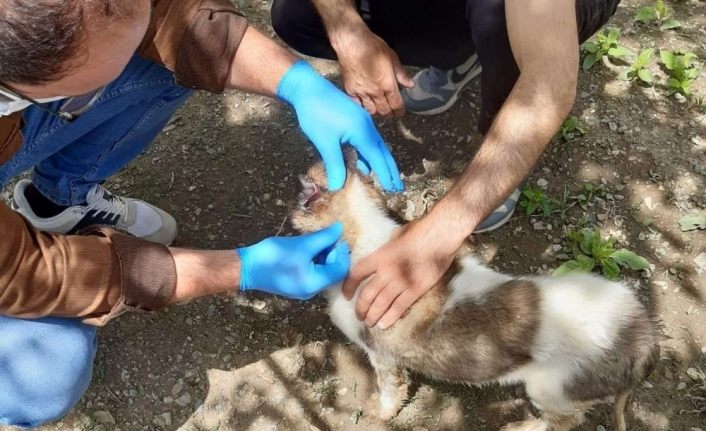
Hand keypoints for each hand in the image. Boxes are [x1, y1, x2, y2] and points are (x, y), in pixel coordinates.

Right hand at [237, 222, 349, 299]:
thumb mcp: (301, 245)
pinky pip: (312, 270)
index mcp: (314, 284)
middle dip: (332, 252)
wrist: (246, 267)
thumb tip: (339, 229)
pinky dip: (313, 258)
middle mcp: (311, 290)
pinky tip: (306, 246)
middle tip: (325, 235)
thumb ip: (323, 238)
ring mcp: (303, 287)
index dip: (341, 252)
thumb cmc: (272, 257)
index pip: (339, 270)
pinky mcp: (296, 282)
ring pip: (322, 270)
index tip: (335, 236)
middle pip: (332, 271)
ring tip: (314, 239)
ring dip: (323, 253)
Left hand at [277, 61, 403, 191]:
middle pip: (383, 153)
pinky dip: (370, 154)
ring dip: (380, 163)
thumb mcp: (325, 142)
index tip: (394, 190)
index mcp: (363, 133)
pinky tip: (364, 163)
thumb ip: (334, 165)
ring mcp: (363, 122)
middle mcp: (368, 127)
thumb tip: (338, 187)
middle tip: (398, 187)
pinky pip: (368, 140)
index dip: (386, 176)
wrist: (308, 88)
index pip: (378, 159)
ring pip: (376, 146)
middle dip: (390, 171)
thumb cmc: (316, 114)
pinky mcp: (356, 119)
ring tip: (384, 178)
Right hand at [335, 27, 413, 118]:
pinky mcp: (350, 90)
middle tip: (391, 113)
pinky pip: (358, 105)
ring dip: (377, 112)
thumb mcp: (392, 57)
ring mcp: (362, 92)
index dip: (400, 112)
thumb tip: (411, 85)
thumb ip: (401, 74)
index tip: (400, 113)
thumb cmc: (372, 47)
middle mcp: (375, 92)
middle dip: (389, 114)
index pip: (396, 105)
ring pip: (371, 111)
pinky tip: (365, 105)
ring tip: (379, 110)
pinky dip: (363, 108)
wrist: (352, 43)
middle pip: (384, 111)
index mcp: (388, 85)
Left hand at [342, 220, 456, 328]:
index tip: (347, 295)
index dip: (349, 287)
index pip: (357, 274)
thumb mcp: (396, 236)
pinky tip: (383, 324)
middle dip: (361, 308)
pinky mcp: (416, 289)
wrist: (441, 235)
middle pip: (367, 294)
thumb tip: (384, 253)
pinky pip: (399, 308)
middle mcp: (387, 271)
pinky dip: (390, 318)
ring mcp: (401, 282)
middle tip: (359, 316)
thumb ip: (387, 248)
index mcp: (380, 256)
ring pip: (381, 304)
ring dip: (373, 316)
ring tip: (370, 322)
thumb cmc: (420, 230)